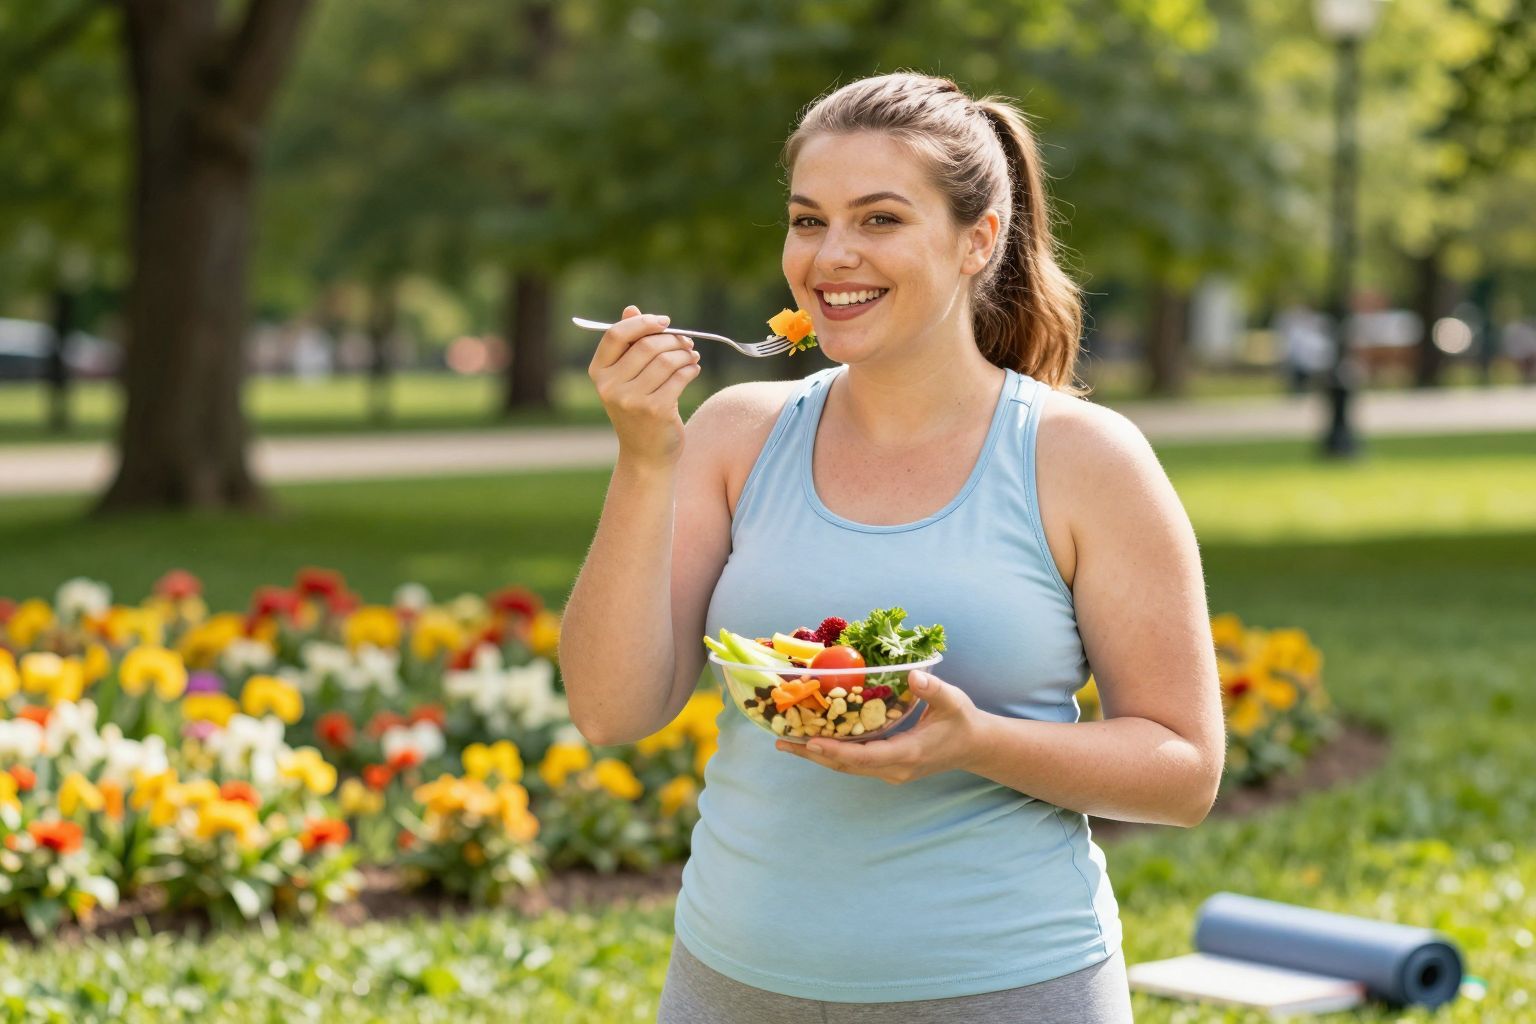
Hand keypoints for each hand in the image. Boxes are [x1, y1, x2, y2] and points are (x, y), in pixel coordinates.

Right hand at [587, 304, 701, 465]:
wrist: (645, 455)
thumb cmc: (637, 410)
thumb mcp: (626, 378)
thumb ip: (628, 344)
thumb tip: (631, 309)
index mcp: (598, 373)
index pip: (615, 335)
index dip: (642, 323)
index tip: (664, 322)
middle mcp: (610, 387)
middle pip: (646, 345)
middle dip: (672, 339)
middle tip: (687, 342)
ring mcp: (631, 400)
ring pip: (667, 360)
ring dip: (685, 354)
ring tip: (692, 356)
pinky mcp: (655, 410)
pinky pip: (680, 377)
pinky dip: (691, 370)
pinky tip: (693, 370)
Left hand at [775, 670, 983, 782]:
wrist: (975, 746)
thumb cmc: (962, 721)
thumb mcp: (952, 701)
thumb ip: (933, 690)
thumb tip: (914, 676)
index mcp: (909, 753)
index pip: (866, 757)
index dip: (836, 752)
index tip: (810, 743)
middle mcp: (895, 769)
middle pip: (847, 766)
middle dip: (813, 755)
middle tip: (782, 741)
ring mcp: (890, 771)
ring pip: (846, 767)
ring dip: (816, 756)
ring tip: (786, 742)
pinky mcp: (887, 768)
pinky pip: (853, 763)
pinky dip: (831, 753)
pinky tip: (811, 741)